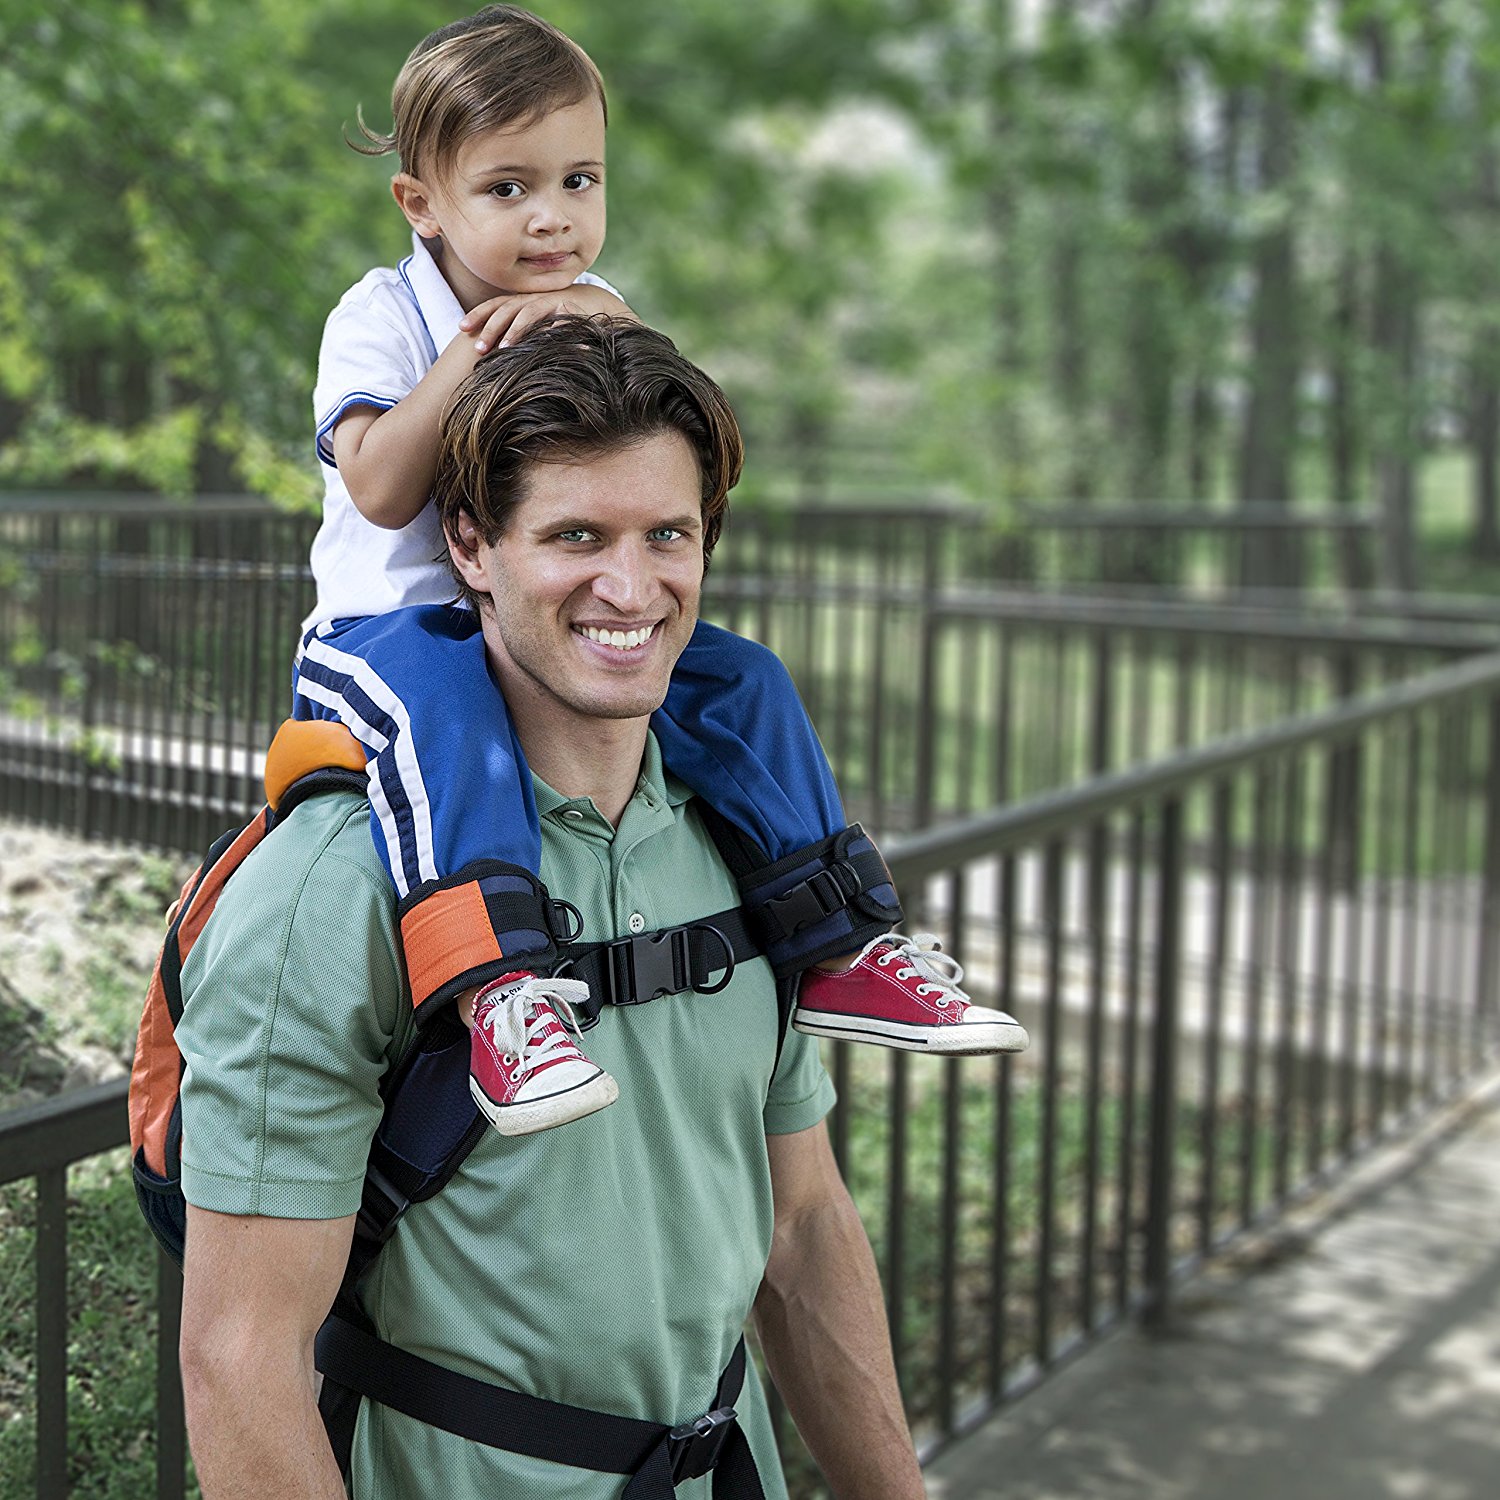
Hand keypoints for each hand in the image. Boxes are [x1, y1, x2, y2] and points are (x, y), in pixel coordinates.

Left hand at [459, 285, 634, 353]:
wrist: (593, 305)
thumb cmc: (559, 320)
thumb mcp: (534, 324)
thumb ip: (516, 332)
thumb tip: (490, 349)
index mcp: (520, 302)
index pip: (495, 305)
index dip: (477, 315)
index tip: (461, 328)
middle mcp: (531, 298)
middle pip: (505, 308)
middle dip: (489, 327)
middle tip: (479, 348)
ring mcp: (549, 302)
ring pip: (525, 313)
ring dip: (512, 331)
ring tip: (502, 349)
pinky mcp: (568, 308)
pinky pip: (552, 318)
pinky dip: (542, 329)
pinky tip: (533, 342)